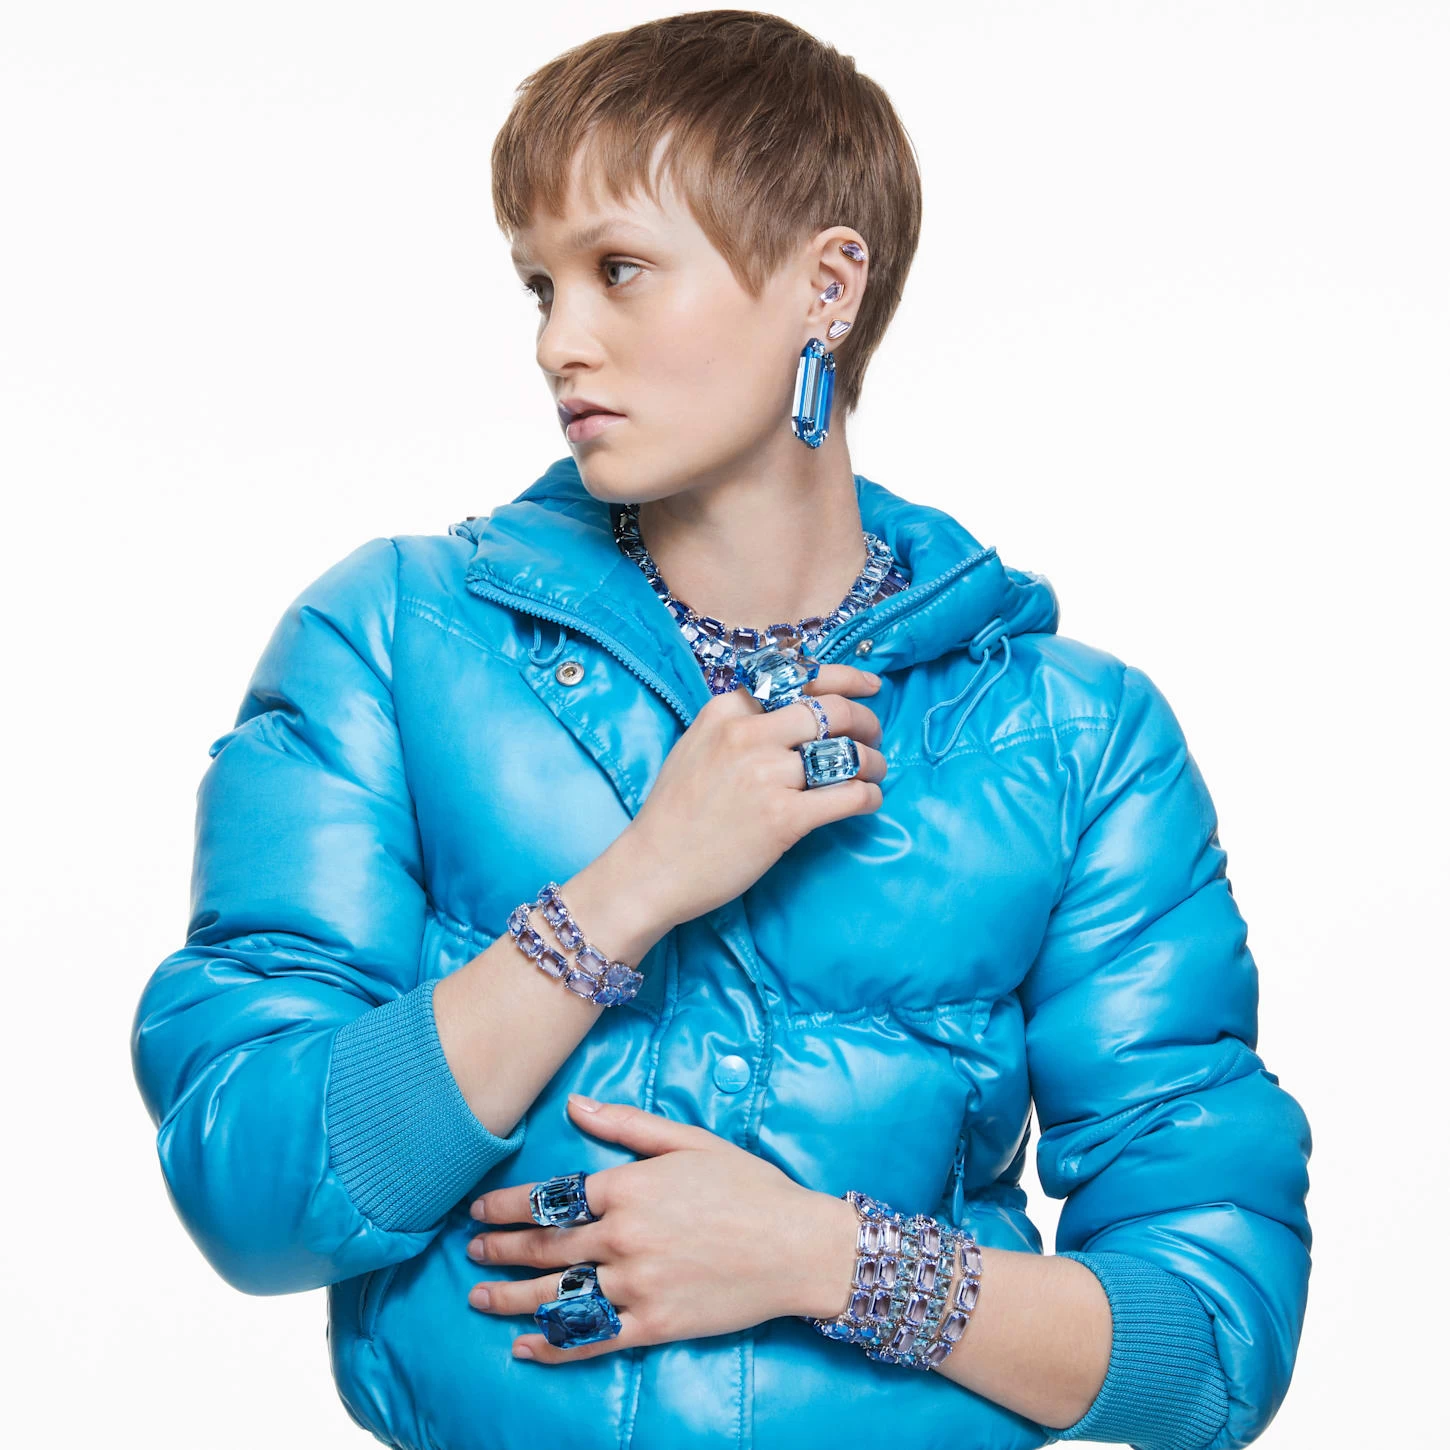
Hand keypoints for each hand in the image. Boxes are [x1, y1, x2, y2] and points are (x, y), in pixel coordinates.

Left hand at [463, 1095, 860, 1362]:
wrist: (797, 1245)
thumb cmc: (748, 1186)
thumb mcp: (688, 1141)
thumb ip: (627, 1125)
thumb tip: (574, 1105)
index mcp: (627, 1188)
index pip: (549, 1198)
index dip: (506, 1206)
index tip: (477, 1210)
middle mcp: (622, 1238)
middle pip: (543, 1248)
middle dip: (498, 1250)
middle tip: (470, 1253)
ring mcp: (635, 1286)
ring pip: (555, 1296)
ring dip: (510, 1299)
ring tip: (478, 1298)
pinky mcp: (653, 1325)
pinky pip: (590, 1340)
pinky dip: (551, 1347)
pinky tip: (524, 1348)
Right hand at [618, 661, 888, 931]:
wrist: (652, 868)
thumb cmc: (674, 813)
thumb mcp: (696, 746)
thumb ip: (738, 724)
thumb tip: (792, 713)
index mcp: (727, 710)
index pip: (798, 678)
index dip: (843, 679)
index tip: (868, 686)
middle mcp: (748, 734)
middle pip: (832, 709)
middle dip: (866, 720)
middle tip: (874, 735)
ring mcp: (767, 775)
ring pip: (847, 752)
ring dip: (873, 761)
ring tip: (875, 772)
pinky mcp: (784, 817)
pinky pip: (849, 795)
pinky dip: (869, 796)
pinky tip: (869, 800)